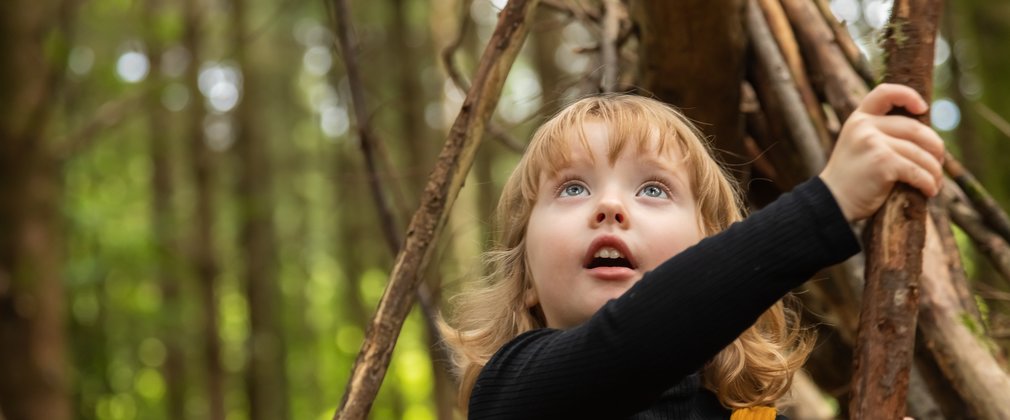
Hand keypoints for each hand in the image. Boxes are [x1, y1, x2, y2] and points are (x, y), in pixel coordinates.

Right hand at [819, 83, 945, 221]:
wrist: (830, 203)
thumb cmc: (851, 180)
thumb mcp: (859, 147)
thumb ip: (881, 135)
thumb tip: (927, 137)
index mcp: (858, 119)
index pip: (885, 92)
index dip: (908, 96)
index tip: (923, 109)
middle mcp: (865, 126)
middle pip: (916, 129)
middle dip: (935, 147)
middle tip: (938, 163)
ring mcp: (873, 142)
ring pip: (920, 153)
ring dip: (934, 171)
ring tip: (934, 183)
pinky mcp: (883, 161)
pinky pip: (918, 170)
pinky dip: (929, 183)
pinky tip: (929, 191)